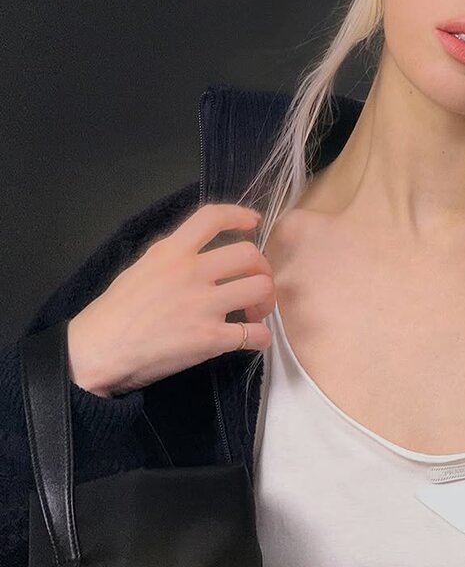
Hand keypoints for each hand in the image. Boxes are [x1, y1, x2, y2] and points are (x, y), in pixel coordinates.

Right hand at [67, 204, 274, 395]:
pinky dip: (261, 338)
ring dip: (266, 301)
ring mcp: (203, 304)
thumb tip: (197, 256)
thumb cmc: (114, 313)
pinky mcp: (210, 338)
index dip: (239, 215)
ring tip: (253, 313)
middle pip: (250, 254)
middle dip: (262, 269)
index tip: (254, 222)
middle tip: (255, 285)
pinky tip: (252, 340)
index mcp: (171, 252)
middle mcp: (191, 272)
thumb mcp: (140, 269)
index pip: (212, 217)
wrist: (96, 351)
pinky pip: (255, 334)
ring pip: (260, 288)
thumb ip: (172, 258)